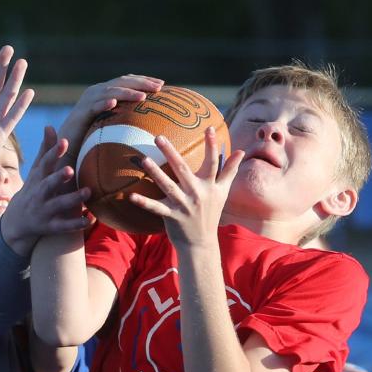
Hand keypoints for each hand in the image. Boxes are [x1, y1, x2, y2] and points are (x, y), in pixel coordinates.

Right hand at [0, 126, 90, 256]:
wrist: (17, 223)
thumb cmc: (32, 191)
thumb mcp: (36, 172)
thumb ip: (45, 151)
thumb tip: (49, 126)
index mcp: (37, 179)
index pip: (45, 164)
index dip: (53, 152)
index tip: (64, 141)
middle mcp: (39, 194)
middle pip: (47, 185)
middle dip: (58, 178)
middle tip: (70, 169)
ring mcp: (44, 211)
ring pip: (58, 205)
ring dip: (72, 199)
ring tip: (87, 192)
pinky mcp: (50, 227)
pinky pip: (63, 226)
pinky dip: (75, 224)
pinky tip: (88, 219)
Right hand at [58, 74, 163, 165]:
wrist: (66, 147)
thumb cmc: (91, 139)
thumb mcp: (111, 124)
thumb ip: (124, 117)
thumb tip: (148, 119)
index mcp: (104, 92)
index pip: (127, 81)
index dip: (144, 81)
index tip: (162, 85)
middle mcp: (96, 92)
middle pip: (122, 82)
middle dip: (141, 83)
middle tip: (159, 87)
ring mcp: (87, 101)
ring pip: (110, 92)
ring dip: (127, 93)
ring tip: (143, 96)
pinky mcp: (80, 114)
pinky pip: (93, 107)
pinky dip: (103, 103)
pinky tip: (113, 103)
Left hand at [129, 127, 243, 247]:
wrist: (201, 243)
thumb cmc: (210, 213)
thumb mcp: (223, 192)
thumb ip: (230, 171)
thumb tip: (241, 152)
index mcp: (210, 186)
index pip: (213, 162)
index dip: (212, 145)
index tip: (210, 128)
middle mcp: (197, 193)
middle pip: (183, 169)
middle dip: (170, 152)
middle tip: (158, 137)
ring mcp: (184, 205)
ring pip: (168, 185)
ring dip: (155, 172)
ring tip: (143, 159)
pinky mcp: (172, 216)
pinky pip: (155, 208)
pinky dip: (144, 202)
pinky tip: (131, 196)